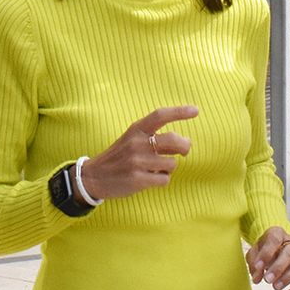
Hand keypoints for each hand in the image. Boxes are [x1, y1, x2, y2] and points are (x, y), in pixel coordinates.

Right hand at [79, 106, 198, 201]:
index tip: (195, 110)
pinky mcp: (137, 179)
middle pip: (174, 140)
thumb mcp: (132, 139)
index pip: (160, 115)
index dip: (179, 112)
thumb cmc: (120, 157)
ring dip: (169, 168)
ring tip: (156, 168)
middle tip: (185, 151)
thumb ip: (154, 137)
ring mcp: (137, 162)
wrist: (93, 177)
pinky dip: (162, 179)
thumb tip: (184, 143)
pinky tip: (150, 178)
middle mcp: (137, 143)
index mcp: (136, 130)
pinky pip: (164, 179)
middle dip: (185, 146)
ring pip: (172, 163)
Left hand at [247, 227, 289, 289]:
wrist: (276, 245)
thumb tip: (257, 278)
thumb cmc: (265, 247)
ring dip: (288, 278)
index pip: (274, 240)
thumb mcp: (255, 250)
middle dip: (278, 268)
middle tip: (267, 279)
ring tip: (275, 287)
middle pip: (289, 253)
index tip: (258, 266)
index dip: (266, 253)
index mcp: (278, 234)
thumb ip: (254, 262)